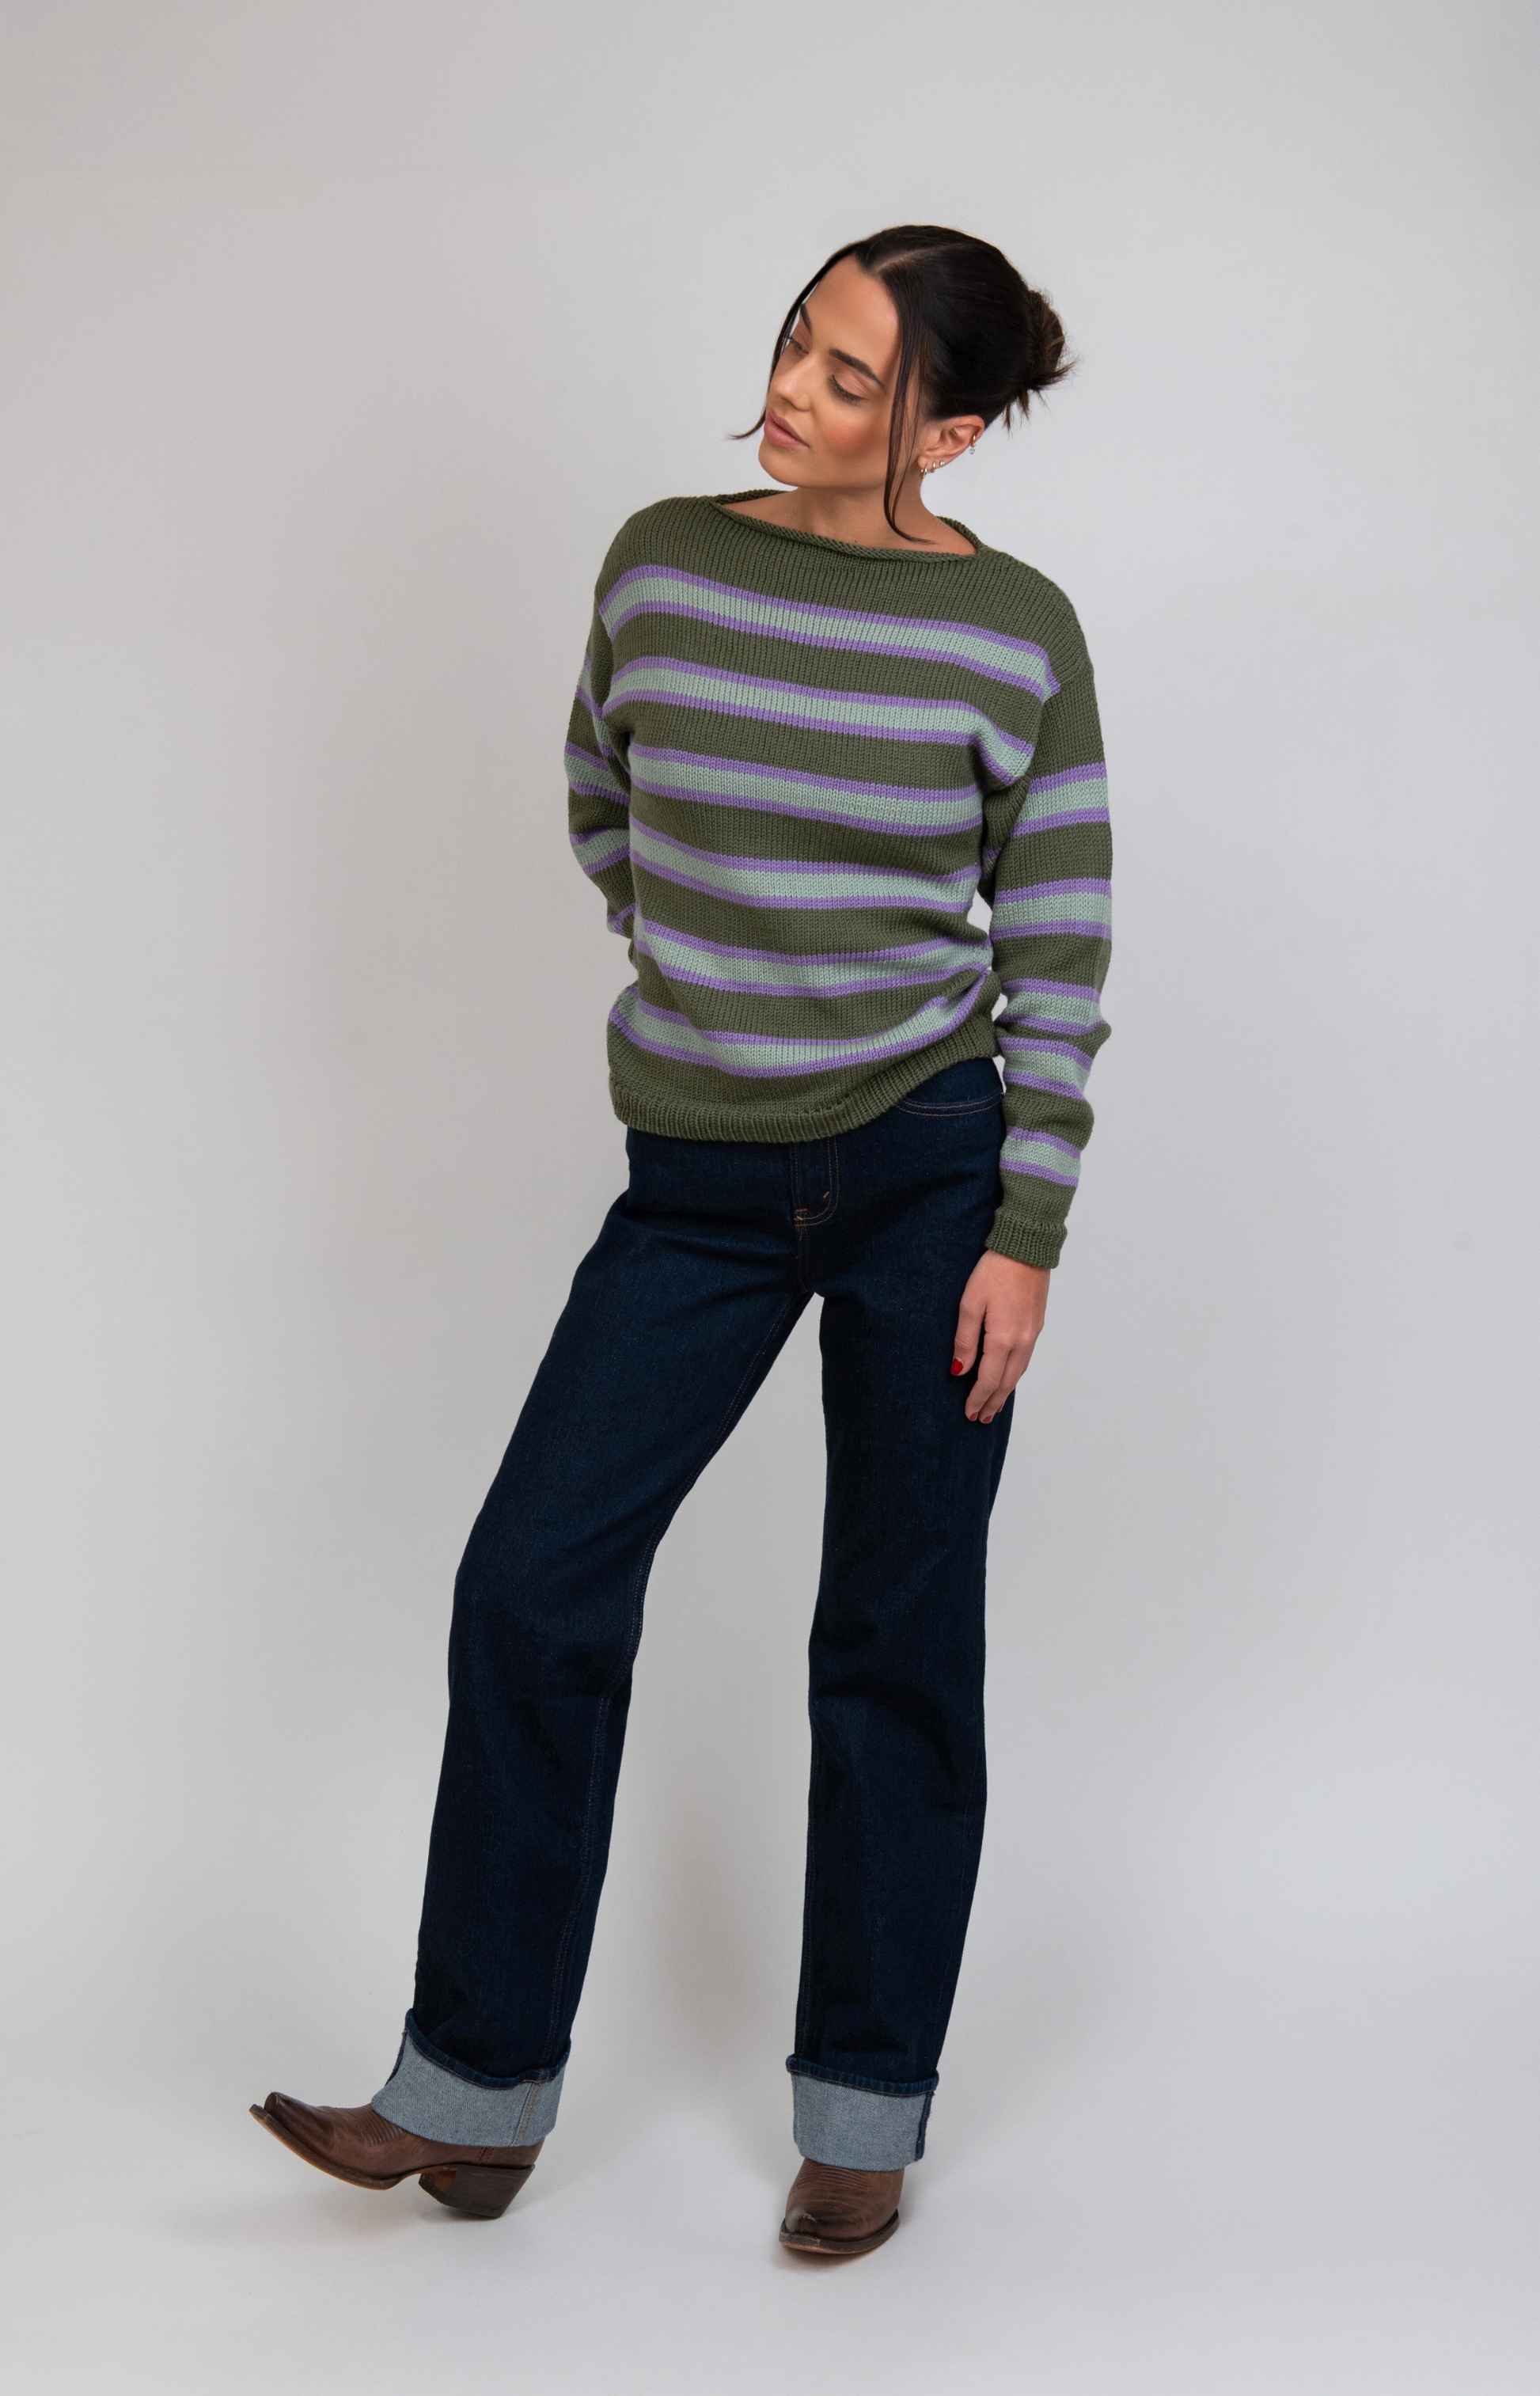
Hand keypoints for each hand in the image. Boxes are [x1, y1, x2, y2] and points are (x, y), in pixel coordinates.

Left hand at [951, 1251, 1049, 1422]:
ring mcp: (1032, 1333)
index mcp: (1003, 1339)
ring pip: (1018, 1372)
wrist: (1026, 1248)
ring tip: (994, 1405)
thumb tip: (959, 1370)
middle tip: (981, 1419)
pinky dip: (1015, 1375)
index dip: (978, 1399)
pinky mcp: (1036, 1324)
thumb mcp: (970, 1304)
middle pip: (1006, 1382)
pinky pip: (1025, 1359)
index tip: (969, 1413)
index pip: (989, 1380)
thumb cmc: (994, 1271)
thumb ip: (965, 1340)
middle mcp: (1022, 1341)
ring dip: (1005, 1391)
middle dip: (992, 1403)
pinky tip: (1009, 1376)